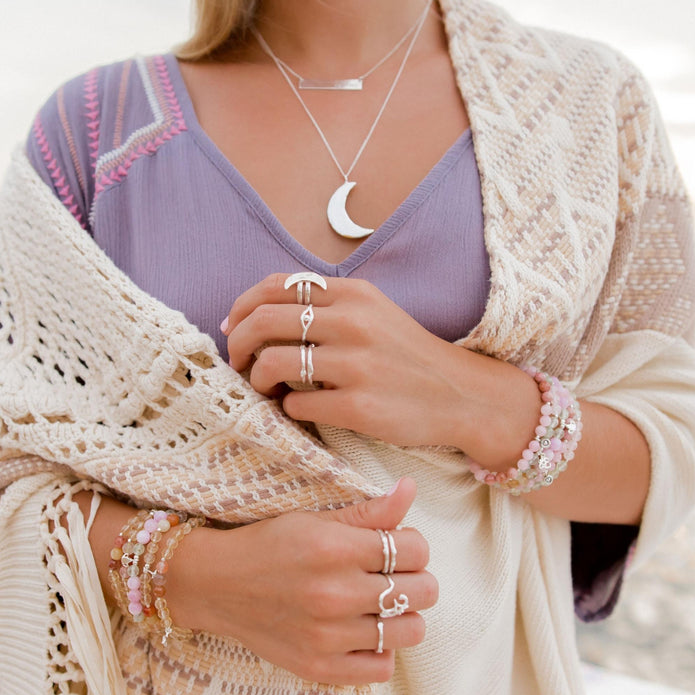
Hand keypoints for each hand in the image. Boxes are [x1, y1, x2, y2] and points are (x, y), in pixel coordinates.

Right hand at [171, 478, 437, 684]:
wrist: (217, 584)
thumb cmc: (270, 544)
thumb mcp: (317, 518)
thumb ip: (370, 510)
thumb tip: (410, 487)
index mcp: (336, 548)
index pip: (416, 549)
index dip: (415, 544)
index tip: (400, 545)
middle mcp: (335, 593)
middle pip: (423, 590)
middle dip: (416, 577)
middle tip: (395, 572)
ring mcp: (329, 636)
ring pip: (412, 630)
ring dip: (405, 614)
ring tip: (383, 601)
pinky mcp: (320, 667)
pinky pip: (383, 666)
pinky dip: (382, 648)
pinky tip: (364, 628)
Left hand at [223, 273, 468, 445]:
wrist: (460, 395)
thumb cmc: (408, 356)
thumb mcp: (374, 313)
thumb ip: (327, 306)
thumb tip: (262, 313)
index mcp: (354, 294)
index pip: (276, 285)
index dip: (243, 306)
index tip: (234, 327)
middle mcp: (353, 322)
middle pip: (263, 320)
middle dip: (238, 343)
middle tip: (239, 361)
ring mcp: (356, 365)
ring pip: (272, 363)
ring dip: (256, 379)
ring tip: (266, 388)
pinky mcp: (359, 406)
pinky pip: (296, 404)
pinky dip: (287, 407)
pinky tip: (300, 409)